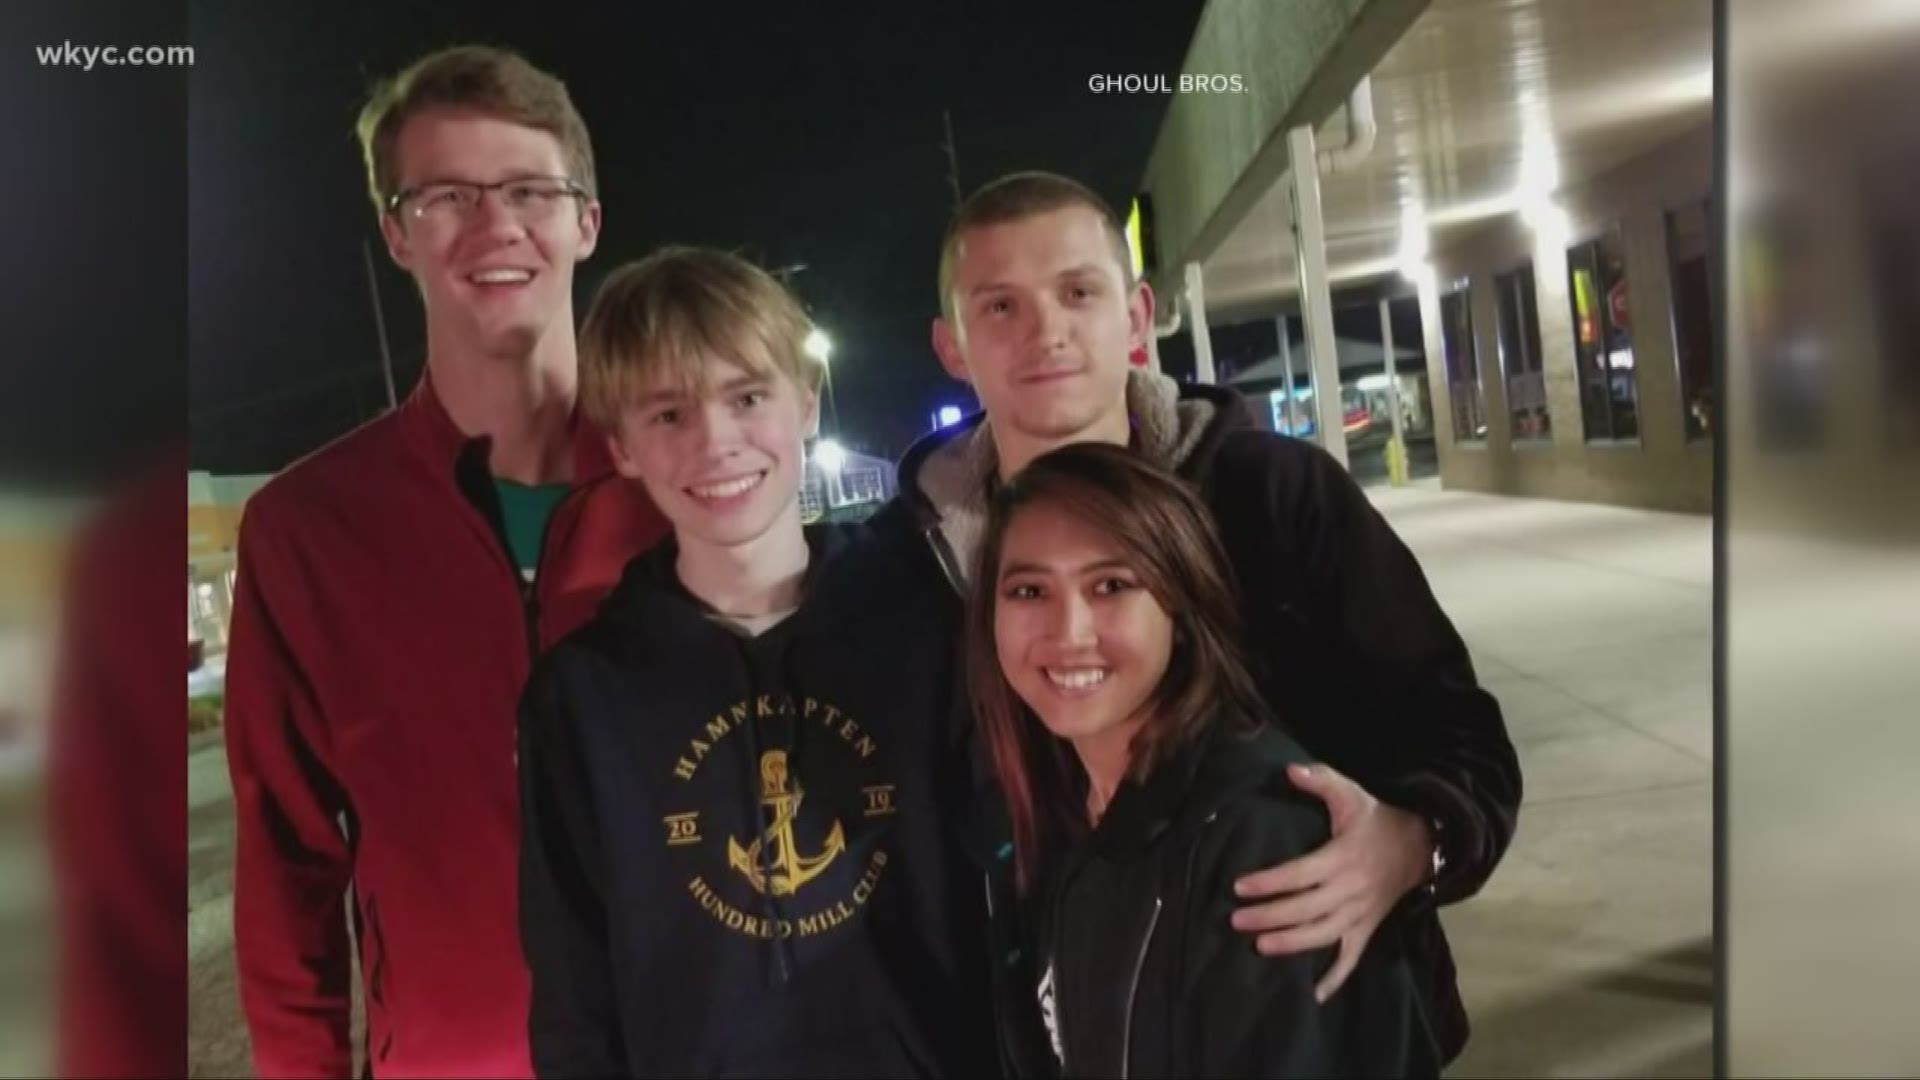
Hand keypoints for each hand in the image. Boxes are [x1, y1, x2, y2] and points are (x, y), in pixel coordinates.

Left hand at [1230, 762, 1431, 1001]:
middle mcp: (1351, 889)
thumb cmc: (1376, 819)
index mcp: (1343, 857)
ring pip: (1324, 935)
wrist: (1421, 845)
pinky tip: (1314, 995)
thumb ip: (1321, 780)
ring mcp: (1361, 913)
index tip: (1238, 886)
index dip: (1270, 881)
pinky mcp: (1368, 928)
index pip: (1300, 873)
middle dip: (1270, 916)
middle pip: (1307, 909)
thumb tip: (1289, 770)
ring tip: (1259, 946)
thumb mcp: (1352, 793)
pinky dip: (1335, 978)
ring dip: (1292, 944)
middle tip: (1236, 920)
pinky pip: (1352, 957)